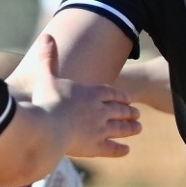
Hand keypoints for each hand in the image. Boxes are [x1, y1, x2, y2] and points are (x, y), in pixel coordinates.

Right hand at [26, 34, 139, 158]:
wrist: (49, 129)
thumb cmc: (46, 102)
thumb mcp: (47, 76)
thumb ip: (48, 58)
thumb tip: (46, 36)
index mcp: (92, 93)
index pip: (111, 92)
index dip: (119, 95)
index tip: (127, 97)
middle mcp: (100, 110)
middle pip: (119, 109)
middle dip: (129, 111)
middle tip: (136, 113)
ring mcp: (100, 129)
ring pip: (120, 128)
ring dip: (130, 128)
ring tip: (138, 128)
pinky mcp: (96, 147)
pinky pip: (112, 148)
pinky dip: (120, 149)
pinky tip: (126, 150)